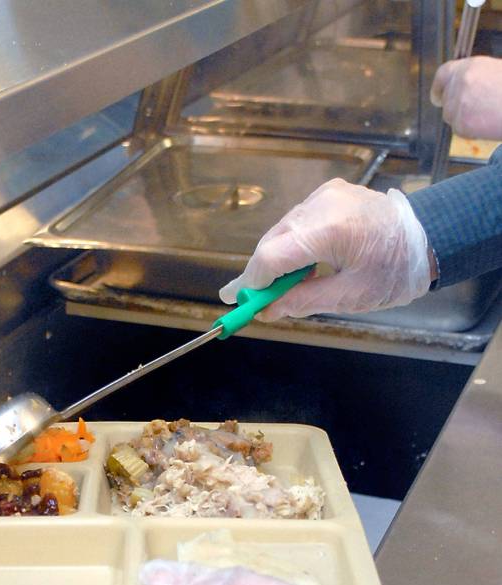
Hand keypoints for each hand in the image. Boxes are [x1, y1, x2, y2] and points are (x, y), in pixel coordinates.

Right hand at [219, 180, 430, 319]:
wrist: (430, 235)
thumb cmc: (395, 271)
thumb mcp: (350, 297)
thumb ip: (302, 302)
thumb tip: (266, 311)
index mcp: (332, 230)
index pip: (272, 256)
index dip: (251, 282)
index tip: (234, 303)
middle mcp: (323, 204)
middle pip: (272, 241)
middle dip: (259, 274)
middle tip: (251, 302)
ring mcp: (325, 195)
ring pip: (282, 231)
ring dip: (275, 260)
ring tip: (281, 288)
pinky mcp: (329, 193)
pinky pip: (297, 222)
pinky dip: (291, 245)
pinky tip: (299, 267)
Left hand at [431, 56, 501, 140]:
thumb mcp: (494, 73)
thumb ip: (474, 79)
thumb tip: (462, 90)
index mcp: (469, 66)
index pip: (442, 75)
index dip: (439, 88)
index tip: (437, 97)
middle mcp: (460, 82)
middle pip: (446, 100)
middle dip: (455, 107)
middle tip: (473, 111)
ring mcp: (459, 103)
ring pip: (452, 117)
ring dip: (465, 119)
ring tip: (488, 114)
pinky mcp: (461, 123)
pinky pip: (460, 130)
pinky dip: (472, 130)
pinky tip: (488, 123)